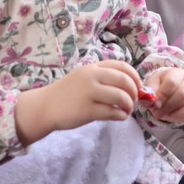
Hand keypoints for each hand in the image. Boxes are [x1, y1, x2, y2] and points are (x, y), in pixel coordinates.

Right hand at [14, 60, 142, 145]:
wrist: (45, 106)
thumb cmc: (67, 93)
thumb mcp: (84, 77)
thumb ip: (103, 77)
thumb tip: (130, 86)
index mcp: (93, 67)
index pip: (122, 66)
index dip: (135, 77)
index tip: (138, 86)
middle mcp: (92, 77)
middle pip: (124, 81)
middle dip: (134, 92)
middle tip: (133, 102)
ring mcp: (89, 93)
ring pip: (120, 97)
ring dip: (129, 105)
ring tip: (127, 111)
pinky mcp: (86, 110)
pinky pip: (112, 112)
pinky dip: (121, 115)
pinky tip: (119, 117)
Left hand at [146, 68, 183, 129]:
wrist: (173, 89)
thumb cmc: (162, 86)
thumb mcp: (153, 84)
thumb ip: (150, 91)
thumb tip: (152, 101)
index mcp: (179, 74)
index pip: (172, 82)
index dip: (162, 95)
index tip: (155, 105)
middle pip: (183, 94)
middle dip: (168, 107)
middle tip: (158, 114)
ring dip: (179, 116)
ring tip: (169, 117)